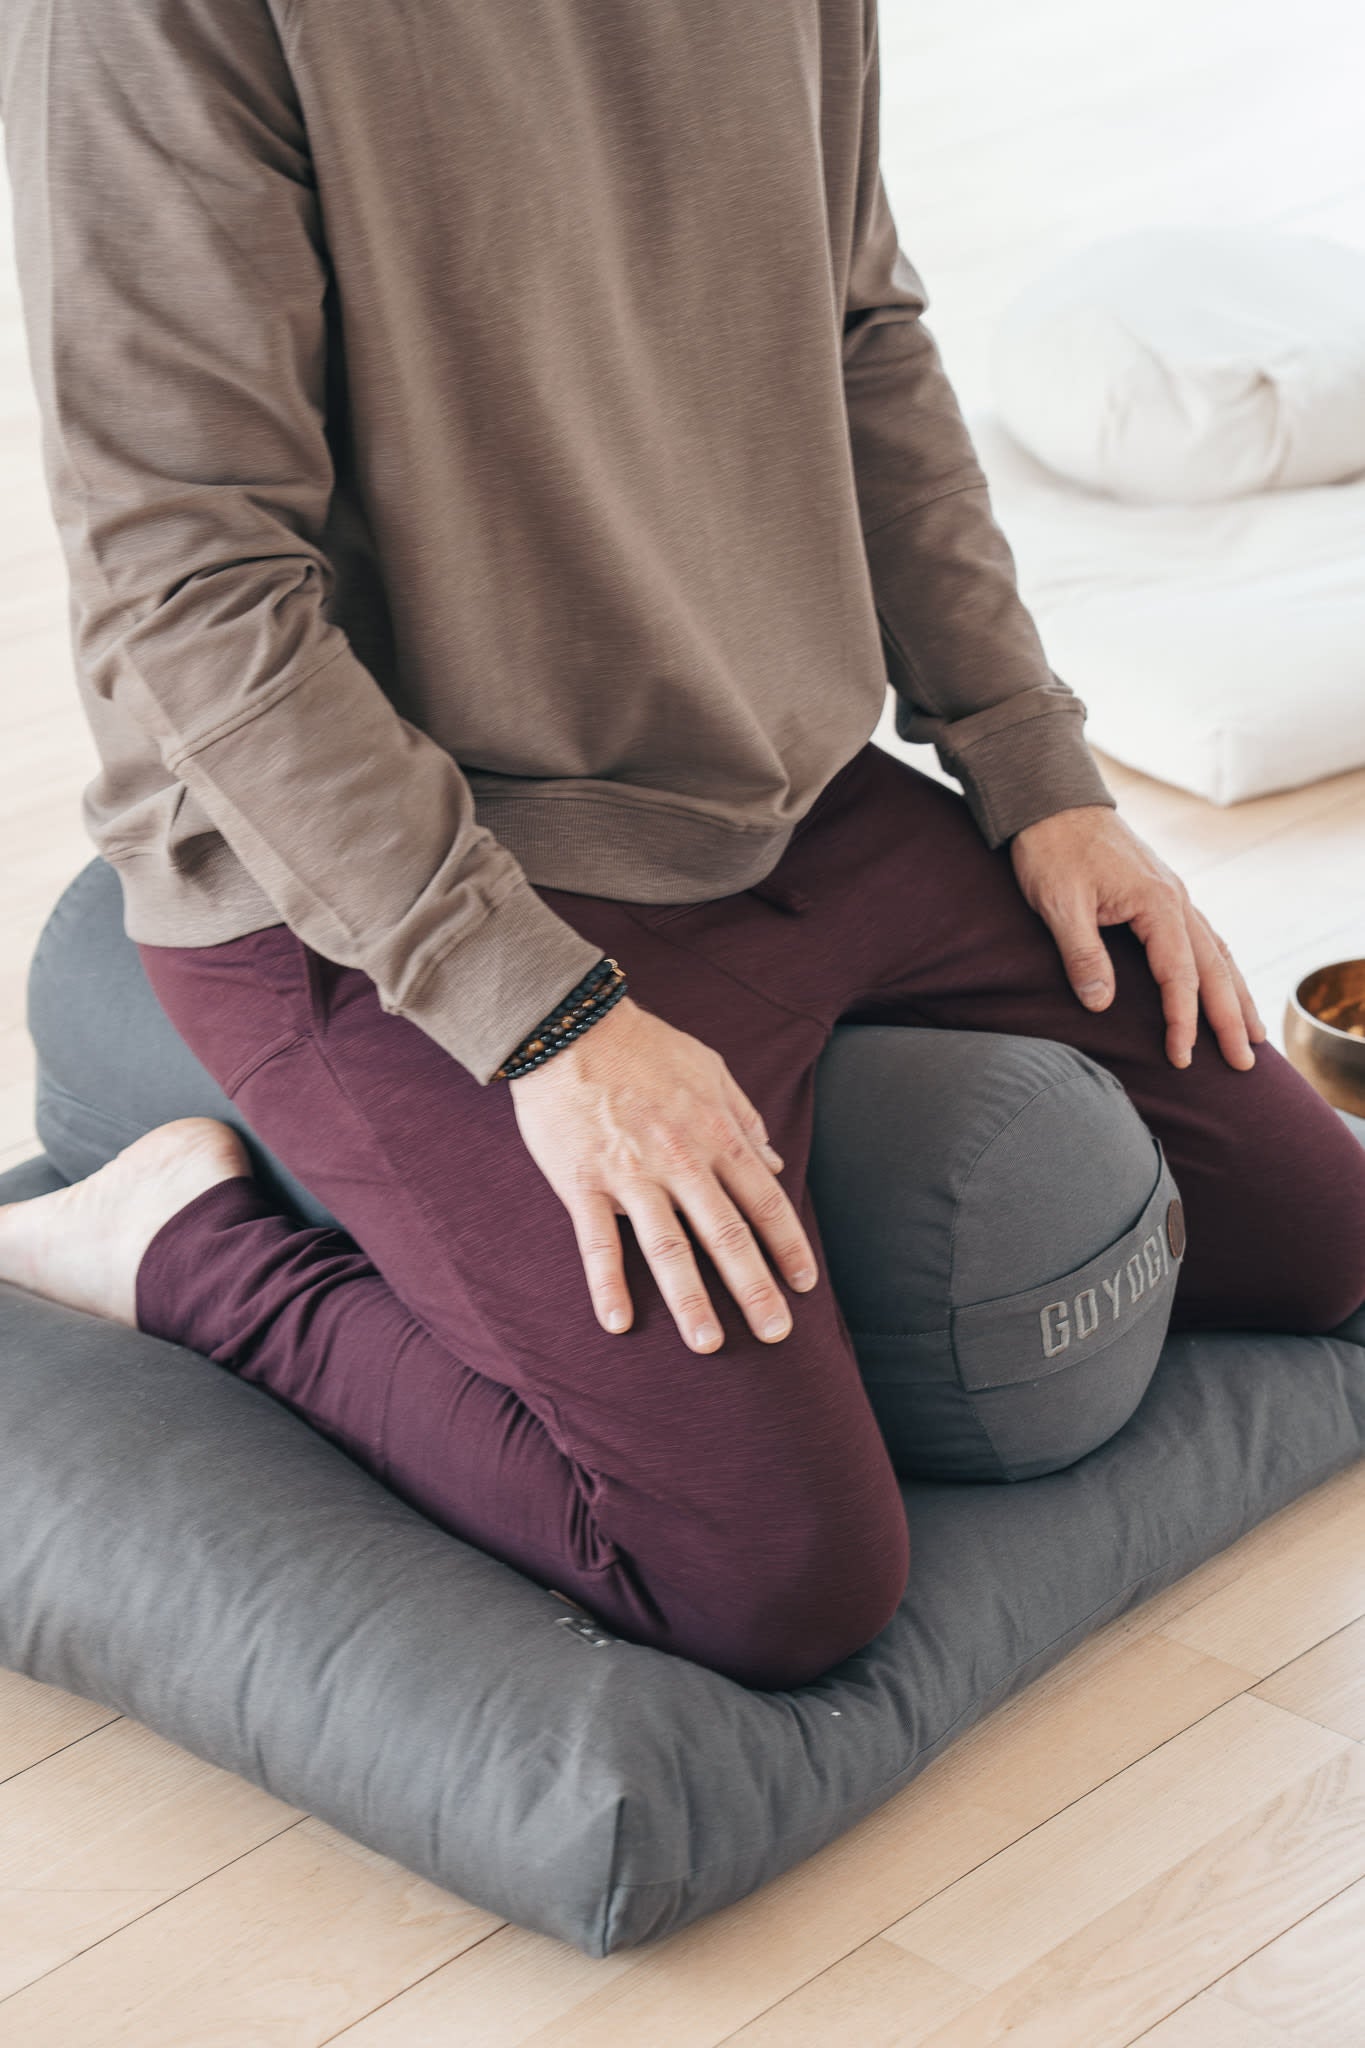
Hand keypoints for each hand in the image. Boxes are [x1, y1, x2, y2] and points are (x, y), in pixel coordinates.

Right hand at [508, 996, 818, 1350]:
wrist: (571, 1024)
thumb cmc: (644, 1046)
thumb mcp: (711, 1070)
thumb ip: (744, 1118)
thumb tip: (773, 1165)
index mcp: (715, 1134)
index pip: (763, 1202)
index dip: (787, 1246)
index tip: (804, 1286)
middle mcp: (680, 1161)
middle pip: (726, 1235)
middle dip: (755, 1288)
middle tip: (776, 1335)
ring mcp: (631, 1175)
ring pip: (668, 1249)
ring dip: (691, 1301)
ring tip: (707, 1345)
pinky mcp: (583, 1183)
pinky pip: (597, 1243)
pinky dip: (607, 1285)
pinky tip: (617, 1324)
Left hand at [1010, 805, 1267, 1070]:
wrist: (1052, 800)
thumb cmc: (1052, 849)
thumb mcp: (1059, 904)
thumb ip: (1083, 954)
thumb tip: (1101, 1005)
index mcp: (1157, 903)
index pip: (1179, 975)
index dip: (1182, 1020)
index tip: (1182, 1058)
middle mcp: (1176, 898)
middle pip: (1213, 968)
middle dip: (1230, 1017)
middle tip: (1246, 1062)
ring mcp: (1173, 894)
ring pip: (1217, 951)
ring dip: (1235, 994)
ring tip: (1253, 1033)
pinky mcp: (1162, 893)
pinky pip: (1203, 936)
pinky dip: (1219, 966)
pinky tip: (1225, 984)